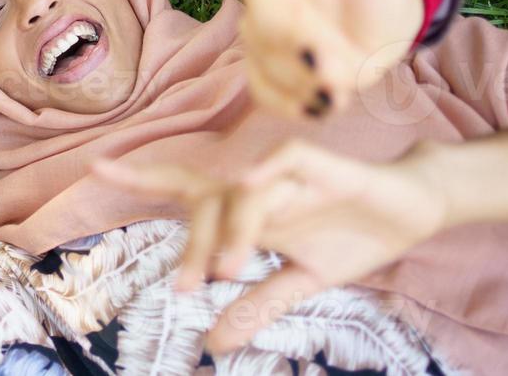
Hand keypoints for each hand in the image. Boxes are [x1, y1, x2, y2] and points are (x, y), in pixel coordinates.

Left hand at [93, 139, 446, 354]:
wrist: (412, 209)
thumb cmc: (351, 235)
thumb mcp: (302, 281)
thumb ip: (258, 306)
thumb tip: (214, 346)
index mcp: (247, 209)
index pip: (186, 189)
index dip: (141, 176)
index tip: (95, 169)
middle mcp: (259, 186)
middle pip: (208, 200)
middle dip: (192, 243)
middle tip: (184, 290)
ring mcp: (289, 174)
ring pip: (244, 191)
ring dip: (233, 229)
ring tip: (227, 271)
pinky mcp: (325, 167)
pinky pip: (289, 160)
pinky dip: (269, 169)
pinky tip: (251, 182)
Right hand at [122, 0, 424, 118]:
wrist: (375, 36)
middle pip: (263, 23)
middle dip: (309, 44)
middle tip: (345, 54)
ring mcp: (255, 38)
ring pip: (275, 66)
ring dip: (319, 77)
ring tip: (348, 67)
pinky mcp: (260, 77)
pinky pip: (273, 97)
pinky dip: (308, 101)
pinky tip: (328, 88)